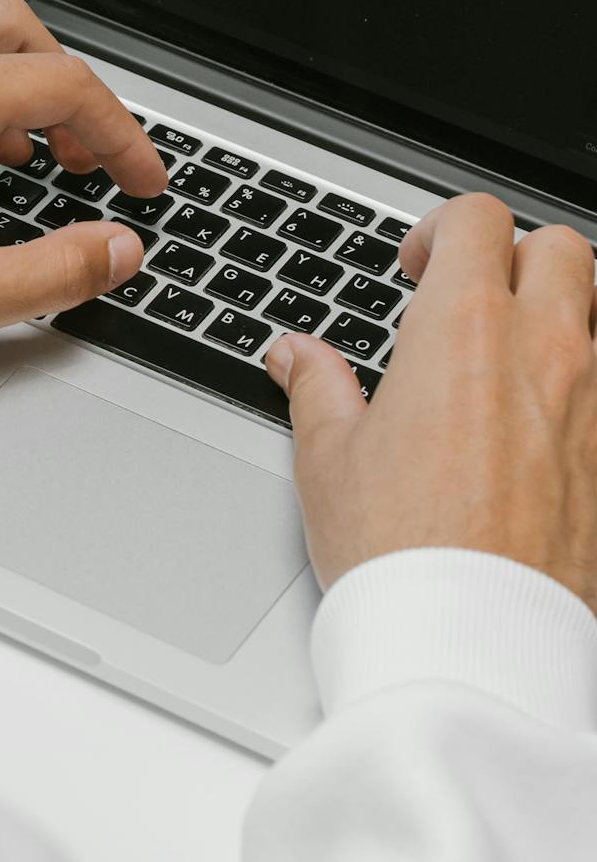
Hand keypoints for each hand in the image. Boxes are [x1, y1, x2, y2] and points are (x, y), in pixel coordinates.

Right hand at [264, 193, 596, 610]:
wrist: (473, 640)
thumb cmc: (401, 553)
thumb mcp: (329, 461)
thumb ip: (317, 389)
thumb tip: (295, 355)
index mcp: (464, 331)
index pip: (475, 220)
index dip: (440, 231)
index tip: (417, 269)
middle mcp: (543, 352)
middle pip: (559, 248)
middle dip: (515, 258)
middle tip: (471, 303)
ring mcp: (593, 403)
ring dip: (558, 320)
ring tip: (509, 367)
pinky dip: (578, 392)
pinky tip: (539, 433)